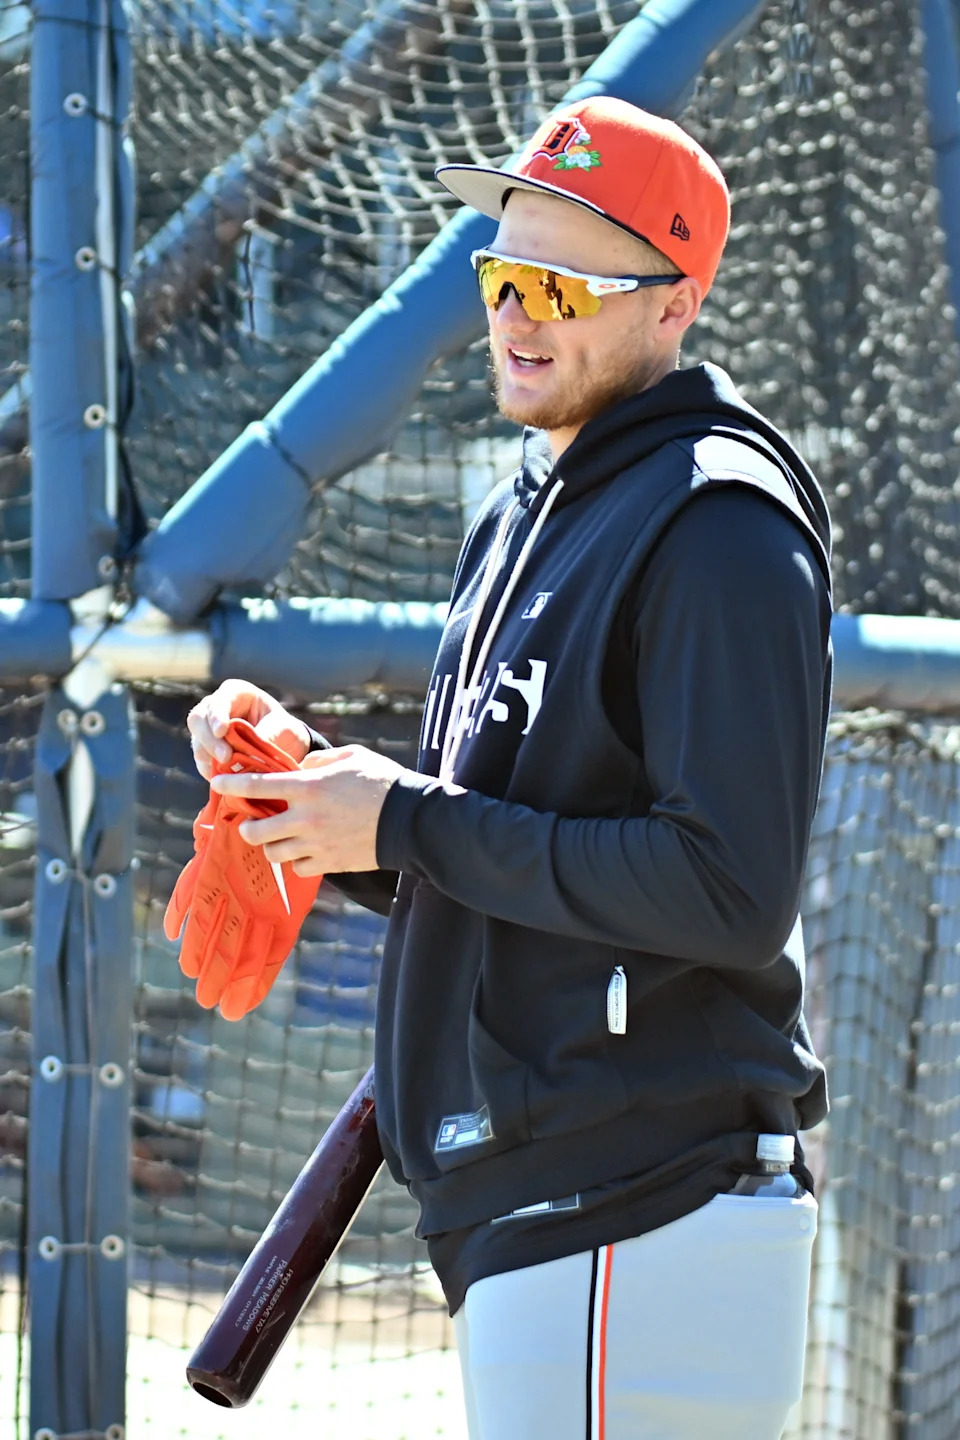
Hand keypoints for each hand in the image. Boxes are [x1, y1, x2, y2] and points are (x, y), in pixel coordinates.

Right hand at [187, 679, 311, 780]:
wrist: (284, 749)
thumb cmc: (285, 731)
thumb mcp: (285, 730)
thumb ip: (268, 736)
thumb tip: (248, 753)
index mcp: (235, 693)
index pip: (219, 701)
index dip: (217, 715)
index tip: (222, 731)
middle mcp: (215, 708)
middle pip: (198, 720)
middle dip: (210, 740)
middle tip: (226, 757)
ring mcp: (207, 730)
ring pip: (197, 742)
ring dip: (210, 758)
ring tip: (229, 771)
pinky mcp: (206, 753)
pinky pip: (202, 762)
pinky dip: (213, 771)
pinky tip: (227, 778)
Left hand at [210, 744, 408, 873]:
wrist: (410, 821)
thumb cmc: (383, 782)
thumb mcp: (350, 758)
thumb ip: (318, 762)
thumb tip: (299, 770)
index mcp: (308, 787)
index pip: (257, 786)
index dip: (232, 784)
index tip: (217, 783)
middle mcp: (306, 818)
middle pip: (256, 830)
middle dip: (248, 825)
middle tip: (253, 821)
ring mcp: (316, 844)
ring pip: (274, 853)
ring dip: (272, 844)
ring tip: (280, 838)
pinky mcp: (329, 864)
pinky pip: (298, 869)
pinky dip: (297, 861)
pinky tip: (305, 851)